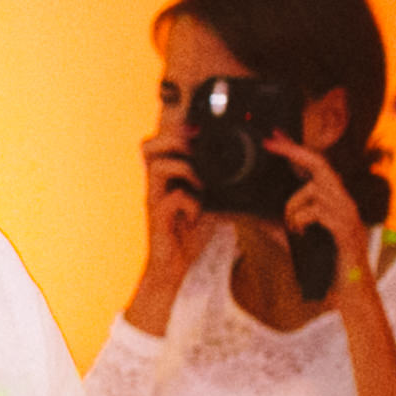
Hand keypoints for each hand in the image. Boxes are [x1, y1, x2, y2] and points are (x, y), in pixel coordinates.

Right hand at [126, 127, 215, 331]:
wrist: (173, 268)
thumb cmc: (189, 235)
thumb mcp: (209, 204)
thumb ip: (217, 187)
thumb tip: (246, 172)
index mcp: (166, 178)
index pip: (161, 142)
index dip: (176, 129)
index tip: (199, 127)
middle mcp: (156, 185)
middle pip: (148, 146)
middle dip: (174, 139)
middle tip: (195, 146)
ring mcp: (154, 200)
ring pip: (156, 166)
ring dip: (184, 167)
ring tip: (200, 180)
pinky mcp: (157, 219)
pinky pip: (172, 199)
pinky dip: (190, 202)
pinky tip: (197, 214)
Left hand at [265, 135, 373, 279]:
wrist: (350, 290)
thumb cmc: (325, 263)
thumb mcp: (299, 238)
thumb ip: (283, 223)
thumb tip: (255, 214)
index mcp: (334, 200)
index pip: (317, 165)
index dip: (296, 148)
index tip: (275, 135)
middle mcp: (345, 201)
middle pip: (319, 164)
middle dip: (293, 151)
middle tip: (271, 142)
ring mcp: (348, 213)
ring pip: (312, 190)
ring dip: (292, 207)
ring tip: (292, 227)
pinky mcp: (345, 228)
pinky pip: (316, 211)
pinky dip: (300, 221)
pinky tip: (299, 234)